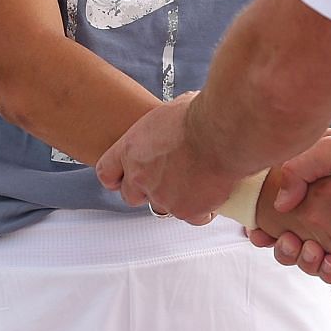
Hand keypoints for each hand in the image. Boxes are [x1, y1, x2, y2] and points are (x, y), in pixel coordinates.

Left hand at [96, 92, 236, 224]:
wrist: (223, 131)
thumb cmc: (201, 115)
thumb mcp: (168, 113)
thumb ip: (159, 131)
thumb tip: (170, 129)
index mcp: (131, 149)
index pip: (107, 172)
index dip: (118, 177)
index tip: (125, 178)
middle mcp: (141, 176)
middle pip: (132, 196)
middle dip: (148, 191)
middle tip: (169, 178)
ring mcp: (163, 196)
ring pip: (165, 207)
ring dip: (178, 199)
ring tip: (198, 181)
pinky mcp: (187, 210)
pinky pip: (193, 217)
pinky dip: (204, 209)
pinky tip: (214, 193)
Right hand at [251, 169, 330, 284]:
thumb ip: (300, 168)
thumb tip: (280, 204)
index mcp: (314, 198)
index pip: (279, 224)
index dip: (267, 235)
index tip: (259, 237)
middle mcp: (328, 220)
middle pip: (296, 251)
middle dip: (289, 253)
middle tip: (291, 243)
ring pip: (320, 266)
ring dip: (315, 266)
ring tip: (319, 254)